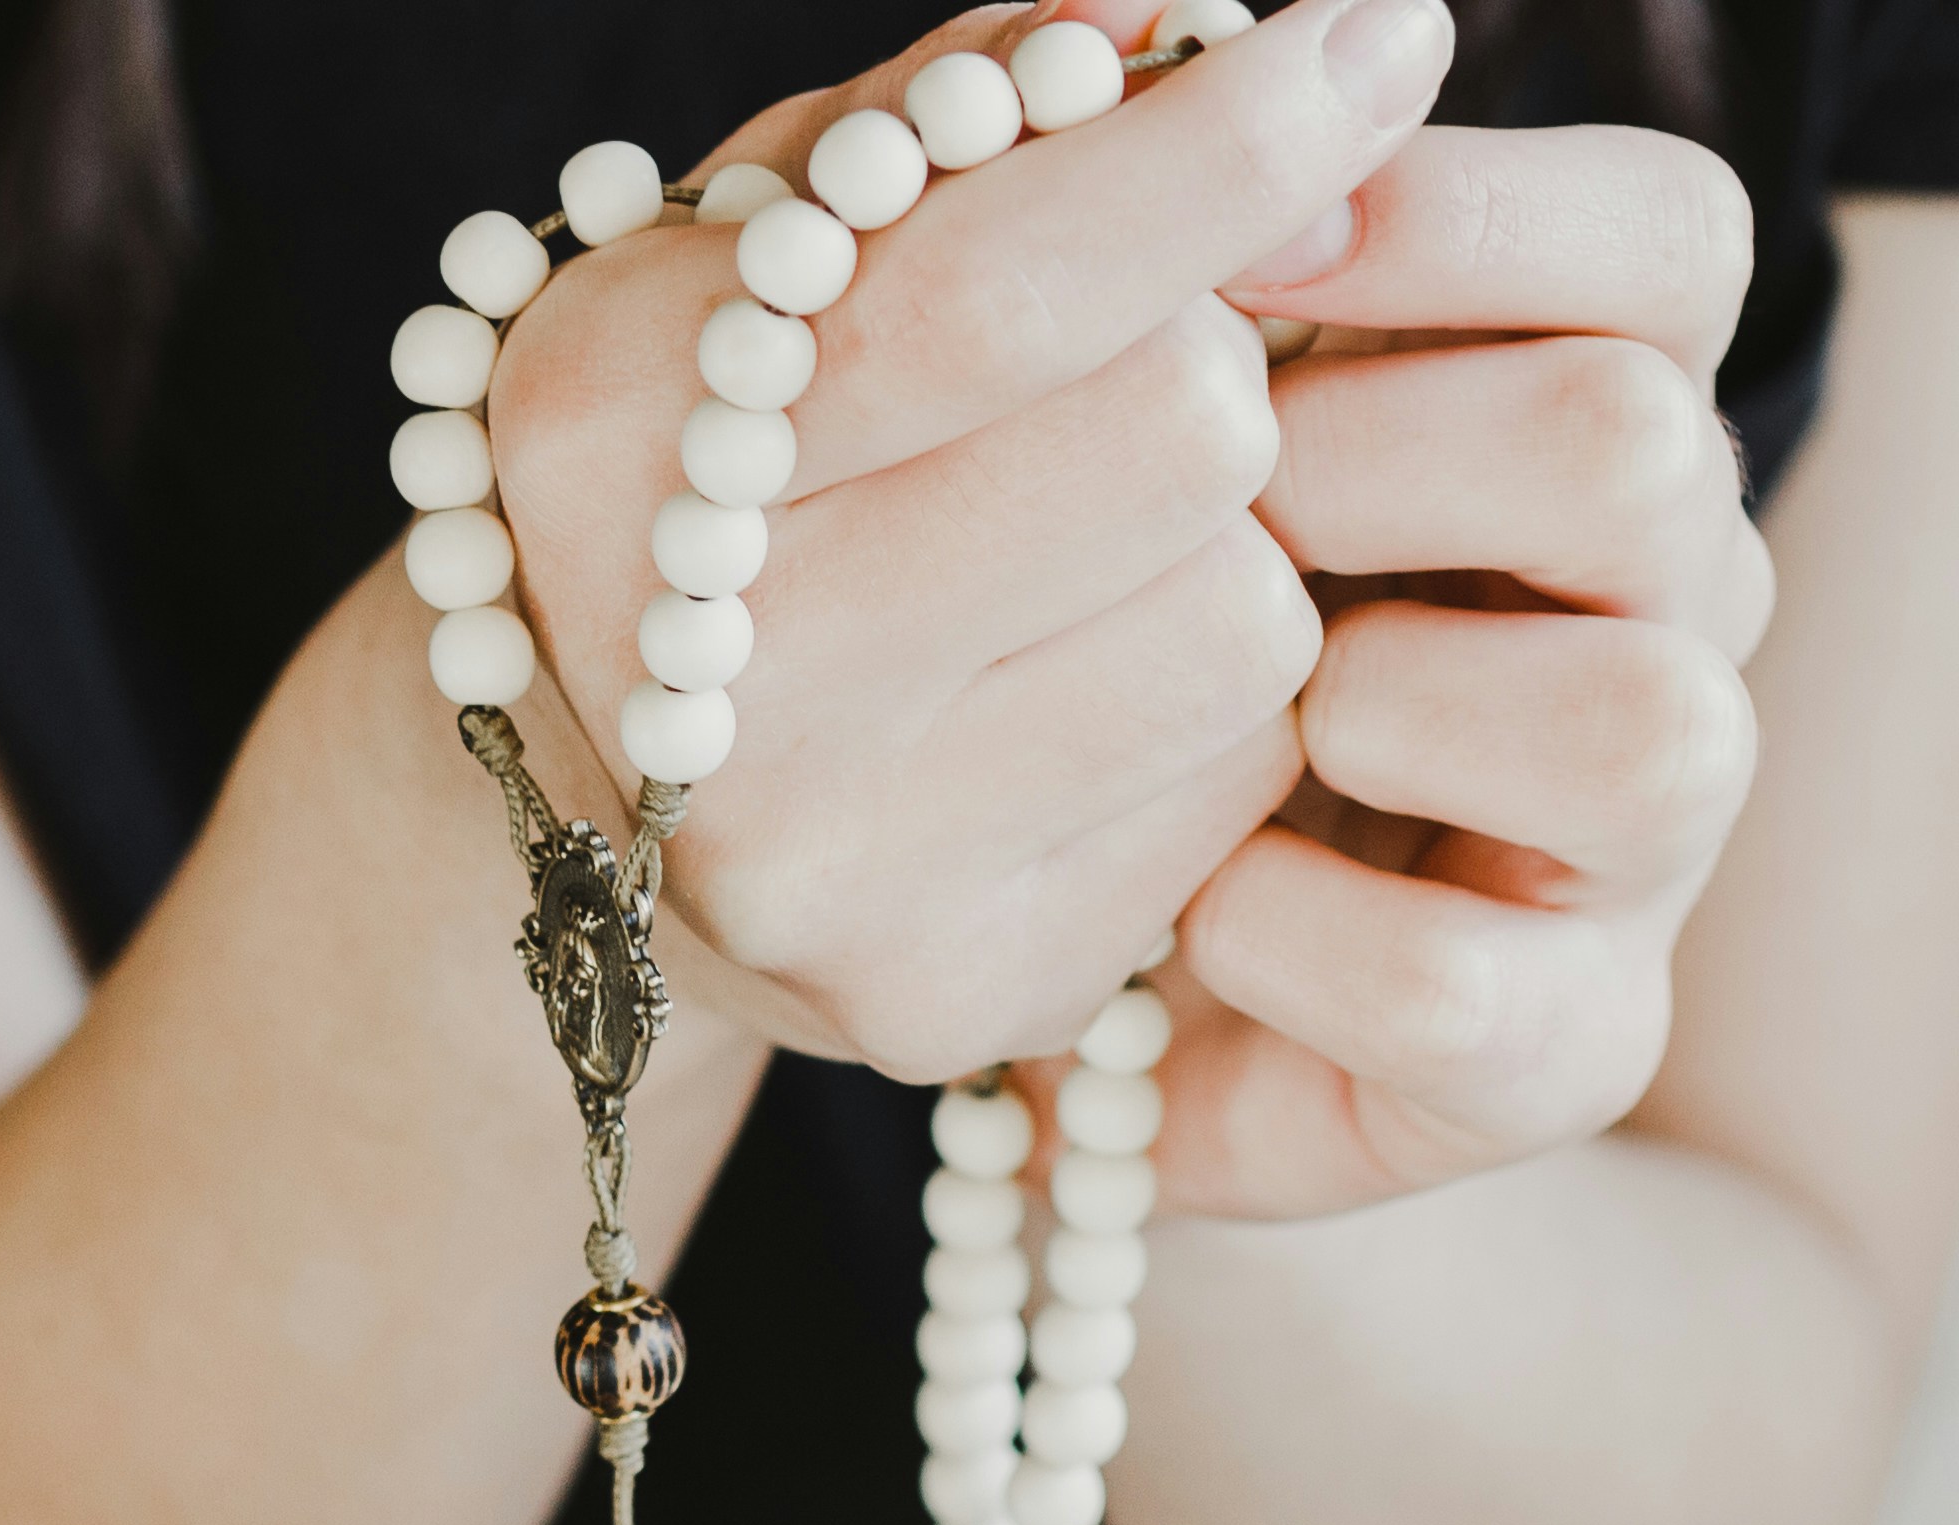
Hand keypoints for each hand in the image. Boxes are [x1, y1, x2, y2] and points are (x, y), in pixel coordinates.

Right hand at [485, 0, 1456, 1081]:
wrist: (575, 805)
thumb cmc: (717, 454)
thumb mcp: (767, 247)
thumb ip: (958, 114)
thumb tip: (1182, 15)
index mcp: (613, 432)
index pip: (998, 281)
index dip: (1224, 150)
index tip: (1383, 35)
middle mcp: (707, 679)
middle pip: (1178, 437)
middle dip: (1214, 359)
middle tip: (1148, 363)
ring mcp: (830, 869)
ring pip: (1247, 619)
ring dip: (1233, 546)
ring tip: (1099, 548)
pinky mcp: (955, 993)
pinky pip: (1239, 782)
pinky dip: (1212, 707)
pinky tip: (1093, 687)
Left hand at [1150, 119, 1773, 1216]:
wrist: (1020, 944)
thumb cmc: (1075, 617)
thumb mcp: (1084, 390)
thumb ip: (1141, 203)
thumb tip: (1175, 25)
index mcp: (1589, 405)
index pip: (1669, 242)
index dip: (1468, 212)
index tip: (1258, 237)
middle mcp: (1667, 611)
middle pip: (1646, 450)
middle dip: (1378, 455)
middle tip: (1211, 501)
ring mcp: (1641, 844)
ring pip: (1650, 727)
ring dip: (1387, 697)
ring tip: (1241, 714)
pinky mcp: (1565, 1043)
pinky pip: (1473, 988)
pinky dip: (1294, 935)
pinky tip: (1192, 912)